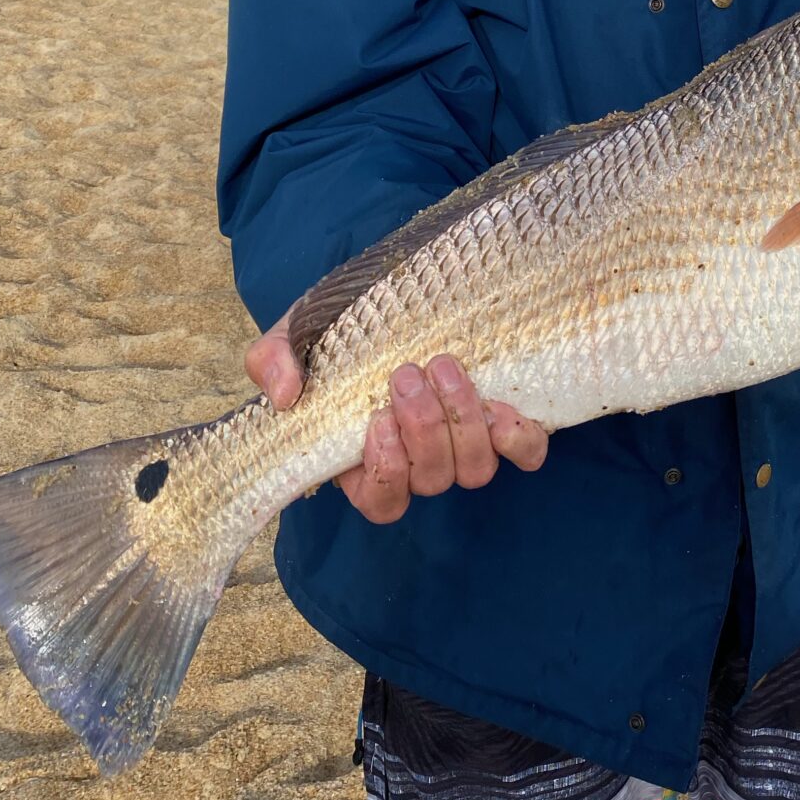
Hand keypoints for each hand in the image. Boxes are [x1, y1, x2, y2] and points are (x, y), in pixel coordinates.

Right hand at [245, 315, 548, 523]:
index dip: (385, 471)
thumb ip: (273, 362)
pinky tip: (502, 406)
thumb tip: (286, 395)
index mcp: (368, 462)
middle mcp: (421, 465)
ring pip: (475, 469)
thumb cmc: (339, 333)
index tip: (377, 420)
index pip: (382, 500)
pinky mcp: (505, 424)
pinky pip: (526, 452)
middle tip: (409, 373)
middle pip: (433, 479)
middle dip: (424, 428)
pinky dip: (519, 437)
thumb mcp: (295, 338)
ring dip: (461, 420)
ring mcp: (465, 446)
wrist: (393, 298)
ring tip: (445, 367)